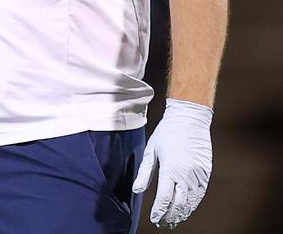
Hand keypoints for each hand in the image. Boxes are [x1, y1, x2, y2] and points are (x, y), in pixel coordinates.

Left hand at [132, 98, 213, 228]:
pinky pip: (200, 194)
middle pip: (179, 204)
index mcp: (171, 169)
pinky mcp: (206, 173)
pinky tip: (186, 209)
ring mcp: (198, 175)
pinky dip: (193, 204)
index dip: (159, 211)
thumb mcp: (151, 150)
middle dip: (170, 216)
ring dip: (182, 213)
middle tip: (163, 224)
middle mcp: (186, 175)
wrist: (189, 120)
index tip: (154, 219)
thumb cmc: (166, 133)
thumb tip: (136, 190)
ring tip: (174, 220)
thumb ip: (145, 172)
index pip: (165, 198)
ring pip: (191, 202)